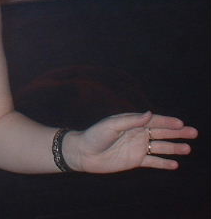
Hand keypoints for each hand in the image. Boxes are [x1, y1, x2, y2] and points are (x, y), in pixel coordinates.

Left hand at [64, 111, 197, 172]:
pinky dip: (164, 163)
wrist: (84, 153)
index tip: (181, 123)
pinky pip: (153, 162)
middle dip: (177, 132)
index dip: (168, 122)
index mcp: (132, 122)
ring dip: (174, 148)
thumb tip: (149, 114)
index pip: (154, 121)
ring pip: (160, 147)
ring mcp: (137, 147)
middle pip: (161, 132)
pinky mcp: (135, 160)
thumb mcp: (112, 125)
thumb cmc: (95, 135)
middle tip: (194, 132)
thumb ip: (131, 120)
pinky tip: (175, 164)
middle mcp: (137, 133)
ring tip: (188, 149)